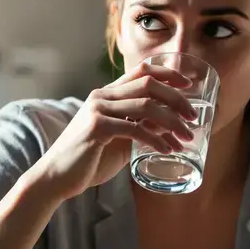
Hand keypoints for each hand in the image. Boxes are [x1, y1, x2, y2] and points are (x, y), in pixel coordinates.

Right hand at [29, 62, 196, 200]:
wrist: (55, 178)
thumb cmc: (88, 160)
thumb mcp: (119, 140)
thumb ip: (140, 128)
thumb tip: (168, 125)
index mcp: (107, 94)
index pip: (142, 71)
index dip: (168, 73)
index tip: (189, 85)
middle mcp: (102, 96)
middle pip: (149, 84)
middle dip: (177, 99)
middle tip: (194, 117)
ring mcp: (98, 110)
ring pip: (146, 106)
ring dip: (172, 122)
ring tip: (187, 137)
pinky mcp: (97, 128)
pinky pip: (135, 129)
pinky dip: (156, 140)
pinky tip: (168, 150)